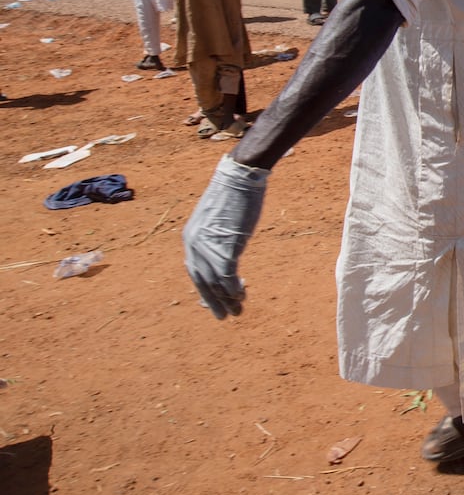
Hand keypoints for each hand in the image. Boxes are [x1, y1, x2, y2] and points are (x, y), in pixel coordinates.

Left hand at [182, 156, 270, 319]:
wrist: (238, 178)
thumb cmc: (233, 192)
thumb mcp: (219, 217)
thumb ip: (218, 234)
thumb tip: (226, 243)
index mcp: (190, 238)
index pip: (195, 270)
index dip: (205, 288)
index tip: (214, 300)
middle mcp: (194, 245)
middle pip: (202, 281)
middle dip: (213, 301)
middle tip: (224, 316)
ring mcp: (208, 247)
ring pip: (215, 283)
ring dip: (227, 299)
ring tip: (238, 311)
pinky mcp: (225, 248)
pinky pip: (227, 277)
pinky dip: (234, 289)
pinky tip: (242, 294)